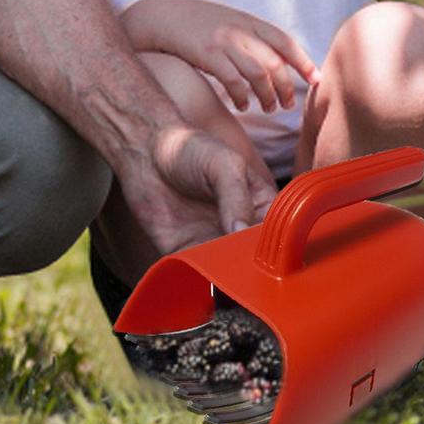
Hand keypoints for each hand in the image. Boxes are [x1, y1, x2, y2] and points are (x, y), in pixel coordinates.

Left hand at [113, 123, 277, 259]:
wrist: (144, 149)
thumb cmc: (192, 147)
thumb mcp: (224, 165)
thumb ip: (236, 198)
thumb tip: (244, 234)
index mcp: (260, 204)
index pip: (278, 230)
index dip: (277, 243)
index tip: (268, 251)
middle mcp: (240, 226)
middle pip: (255, 255)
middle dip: (252, 264)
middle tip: (245, 267)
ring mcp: (213, 240)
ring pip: (228, 269)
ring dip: (226, 274)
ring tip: (223, 272)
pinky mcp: (185, 251)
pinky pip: (196, 271)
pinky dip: (200, 276)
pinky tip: (200, 272)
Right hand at [123, 0, 320, 113]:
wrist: (163, 14)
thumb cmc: (200, 22)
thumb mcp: (231, 21)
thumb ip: (253, 37)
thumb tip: (278, 61)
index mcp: (250, 21)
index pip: (286, 42)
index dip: (304, 62)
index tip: (316, 79)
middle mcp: (241, 30)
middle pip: (275, 63)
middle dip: (286, 87)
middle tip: (287, 104)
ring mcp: (224, 42)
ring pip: (258, 74)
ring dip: (267, 95)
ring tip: (268, 107)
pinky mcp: (207, 54)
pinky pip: (232, 81)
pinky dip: (242, 96)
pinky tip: (242, 105)